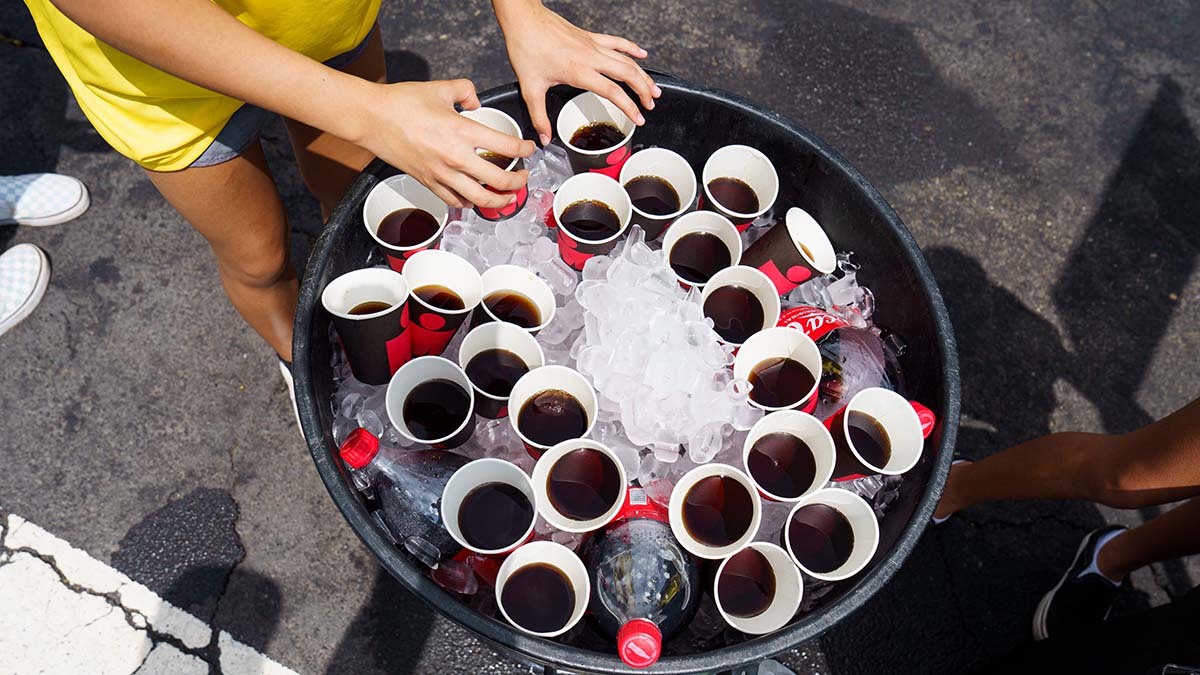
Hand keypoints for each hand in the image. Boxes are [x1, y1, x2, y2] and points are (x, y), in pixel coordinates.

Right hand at [354, 79, 535, 209]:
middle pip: (499, 181)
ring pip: (480, 199)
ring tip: (508, 197)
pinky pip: (455, 201)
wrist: (371, 118)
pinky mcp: (428, 183)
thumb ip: (466, 91)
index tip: (529, 149)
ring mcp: (441, 174)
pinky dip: (470, 203)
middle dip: (519, 182)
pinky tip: (475, 198)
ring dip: (500, 201)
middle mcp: (455, 158)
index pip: (507, 147)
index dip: (525, 150)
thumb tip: (476, 102)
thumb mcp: (441, 88)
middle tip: (524, 177)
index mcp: (463, 132)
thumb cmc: (402, 103)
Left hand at [494, 1, 660, 144]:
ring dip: (642, 74)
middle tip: (651, 105)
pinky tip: (642, 54)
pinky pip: (617, 43)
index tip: (639, 118)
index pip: (613, 91)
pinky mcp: (590, 37)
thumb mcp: (530, 88)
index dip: (629, 106)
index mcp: (579, 71)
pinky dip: (632, 49)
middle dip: (644, 91)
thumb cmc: (526, 48)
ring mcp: (592, 45)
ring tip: (653, 88)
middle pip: (628, 74)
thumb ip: (539, 117)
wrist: (524, 19)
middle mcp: (590, 57)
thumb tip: (545, 138)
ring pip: (626, 59)